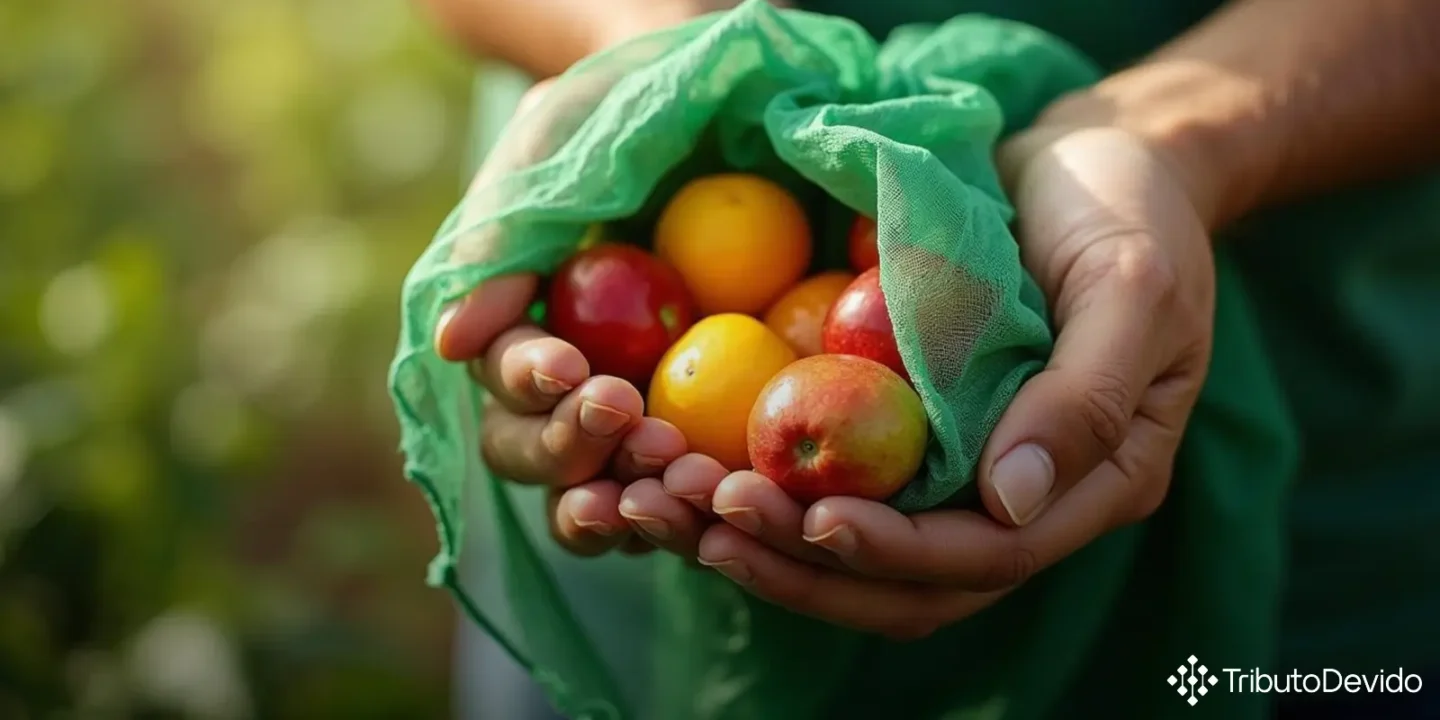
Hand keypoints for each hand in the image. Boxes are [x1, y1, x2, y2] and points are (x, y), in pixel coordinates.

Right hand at [436, 80, 693, 557]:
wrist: (710, 111)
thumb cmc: (616, 115)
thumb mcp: (556, 145)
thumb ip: (503, 240)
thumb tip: (449, 344)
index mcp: (514, 332)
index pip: (505, 376)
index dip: (528, 381)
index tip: (568, 369)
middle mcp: (559, 394)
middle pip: (537, 453)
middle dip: (572, 447)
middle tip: (624, 418)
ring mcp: (624, 424)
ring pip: (600, 493)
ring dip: (628, 496)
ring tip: (674, 478)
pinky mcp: (693, 434)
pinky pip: (681, 490)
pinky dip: (692, 504)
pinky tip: (722, 495)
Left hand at [624, 118, 1217, 638]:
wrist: (1090, 158)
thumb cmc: (1127, 209)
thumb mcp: (1132, 285)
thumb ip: (1086, 397)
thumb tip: (1012, 502)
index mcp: (1093, 482)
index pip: (986, 555)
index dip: (897, 551)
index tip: (815, 517)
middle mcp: (1022, 498)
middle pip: (906, 581)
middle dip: (804, 564)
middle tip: (710, 521)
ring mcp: (961, 470)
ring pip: (858, 550)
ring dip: (767, 542)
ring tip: (673, 507)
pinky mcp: (908, 432)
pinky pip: (835, 483)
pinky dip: (765, 488)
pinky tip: (691, 465)